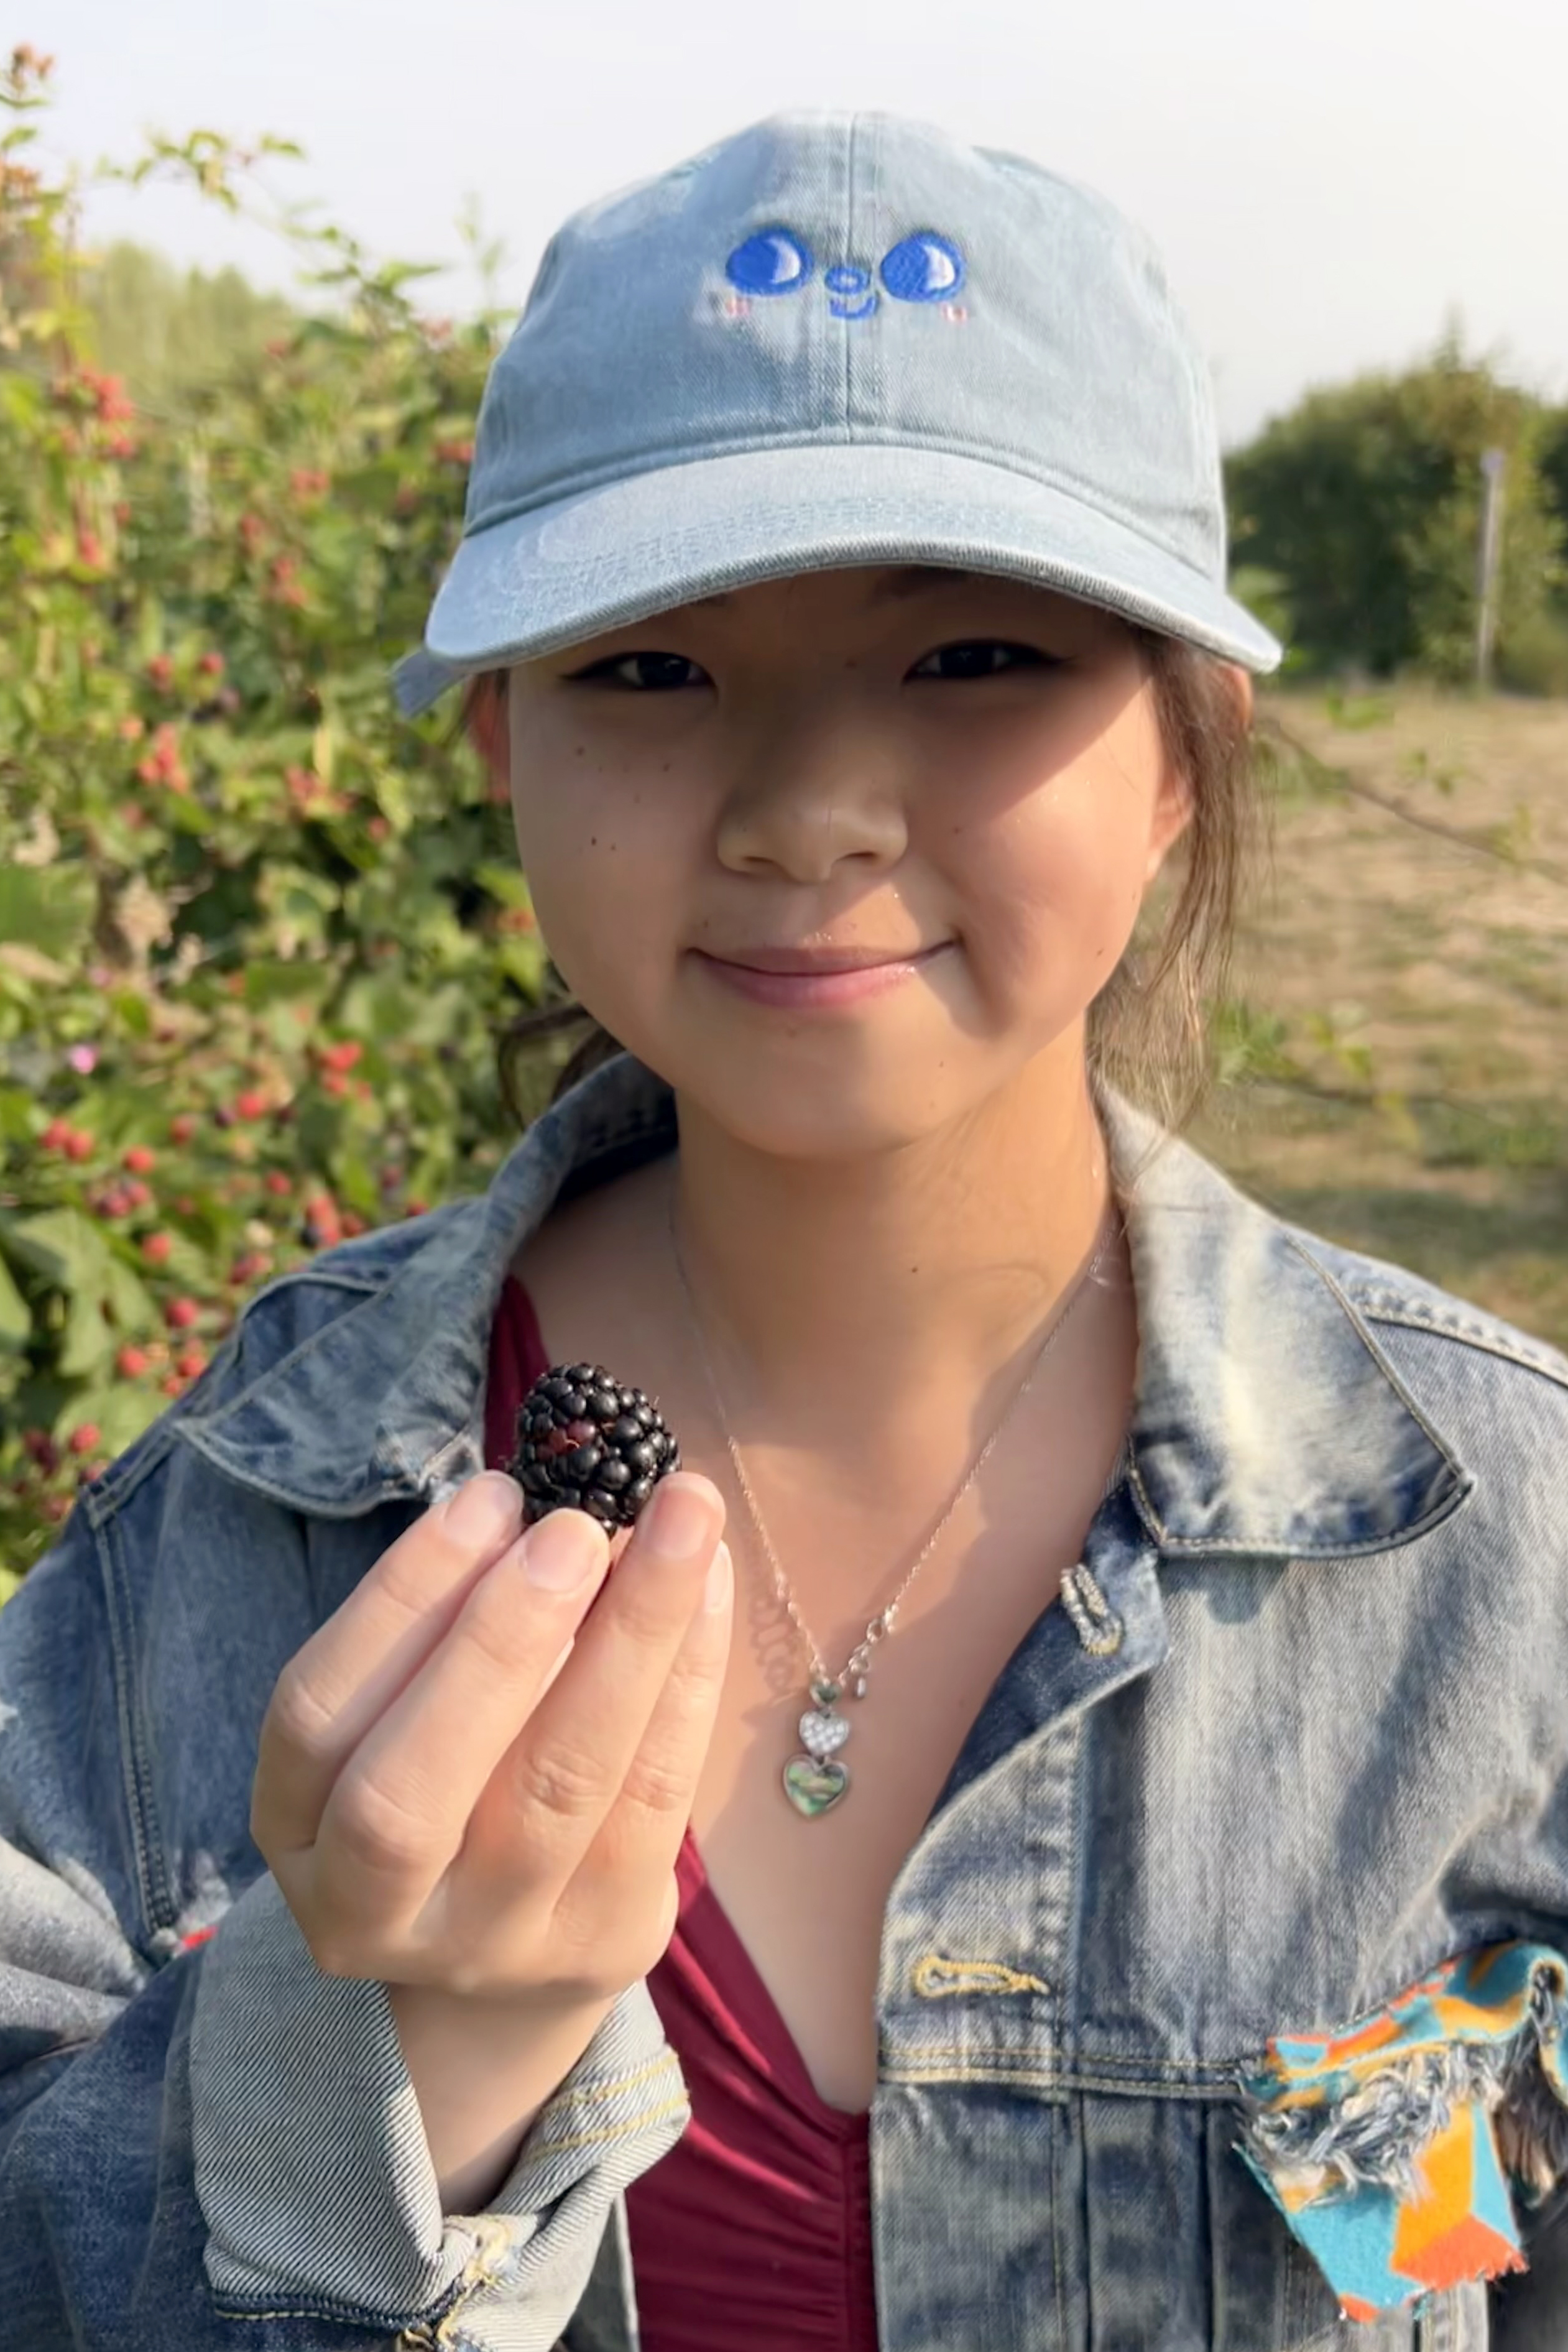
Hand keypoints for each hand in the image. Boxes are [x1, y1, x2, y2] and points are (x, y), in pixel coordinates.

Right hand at [250, 1468, 731, 2006]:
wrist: (506, 1960)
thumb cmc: (447, 1784)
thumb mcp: (398, 1717)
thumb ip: (440, 1626)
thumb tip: (530, 1507)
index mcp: (299, 1835)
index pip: (316, 1717)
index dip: (401, 1600)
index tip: (492, 1498)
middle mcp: (375, 1910)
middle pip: (411, 1792)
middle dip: (498, 1642)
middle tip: (577, 1526)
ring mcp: (493, 1943)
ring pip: (559, 1791)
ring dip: (629, 1637)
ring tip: (679, 1522)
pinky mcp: (605, 1941)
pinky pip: (655, 1799)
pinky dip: (688, 1677)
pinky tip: (709, 1583)